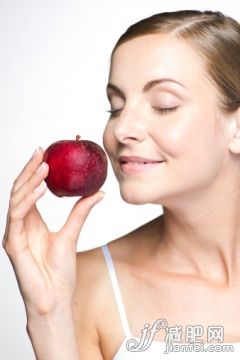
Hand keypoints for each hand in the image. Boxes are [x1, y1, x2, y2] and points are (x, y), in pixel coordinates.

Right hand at [2, 147, 103, 316]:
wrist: (56, 298)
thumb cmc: (60, 272)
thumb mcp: (73, 234)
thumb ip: (81, 212)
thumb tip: (98, 192)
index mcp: (32, 221)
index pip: (30, 190)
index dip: (35, 171)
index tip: (46, 154)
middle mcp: (21, 224)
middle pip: (20, 189)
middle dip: (29, 169)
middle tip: (41, 151)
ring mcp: (14, 233)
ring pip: (16, 199)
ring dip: (29, 180)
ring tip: (43, 166)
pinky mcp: (12, 243)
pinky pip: (17, 216)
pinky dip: (27, 200)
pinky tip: (39, 188)